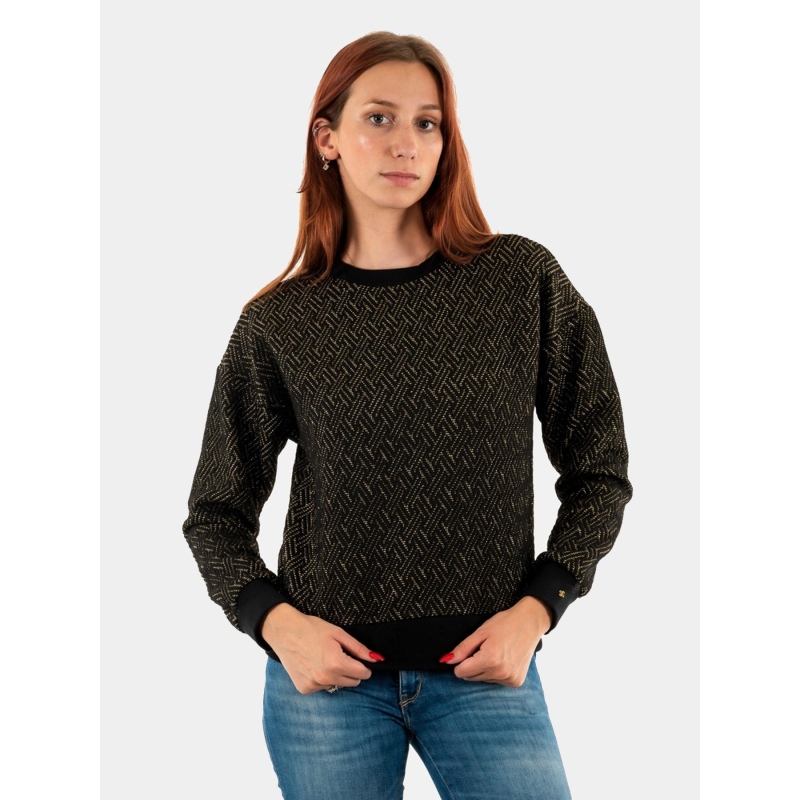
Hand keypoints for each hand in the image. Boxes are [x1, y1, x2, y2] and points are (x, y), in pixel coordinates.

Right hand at [261, 603, 383, 693]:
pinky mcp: (305, 689)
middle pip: (353, 682)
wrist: (284, 632)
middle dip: (352, 670)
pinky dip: (322, 679)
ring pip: (338, 685)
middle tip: (340, 655)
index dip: (364, 665)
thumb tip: (377, 659)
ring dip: (337, 676)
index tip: (357, 657)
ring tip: (324, 658)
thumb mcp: (338, 633)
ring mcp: (314, 685)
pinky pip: (323, 687)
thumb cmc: (312, 628)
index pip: (363, 674)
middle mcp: (325, 678)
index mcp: (336, 663)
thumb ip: (359, 648)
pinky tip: (314, 665)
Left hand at [439, 597, 551, 686]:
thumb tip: (446, 660)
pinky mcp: (516, 682)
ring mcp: (510, 679)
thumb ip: (463, 648)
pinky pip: (496, 681)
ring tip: (496, 652)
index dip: (461, 661)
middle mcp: (500, 673)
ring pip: (483, 679)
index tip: (469, 650)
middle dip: (473, 664)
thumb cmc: (505, 624)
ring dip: (485, 668)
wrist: (529, 623)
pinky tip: (504, 658)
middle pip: (471, 677)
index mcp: (489, 660)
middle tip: (485, 648)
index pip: (461, 673)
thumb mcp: (480, 632)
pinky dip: (496, 672)